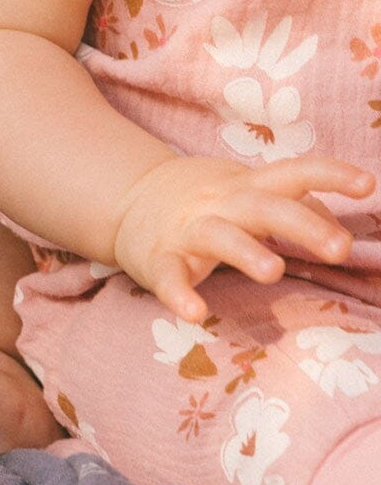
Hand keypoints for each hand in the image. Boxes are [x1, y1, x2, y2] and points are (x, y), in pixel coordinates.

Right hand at [113, 153, 372, 323]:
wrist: (127, 200)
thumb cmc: (207, 201)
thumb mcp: (251, 192)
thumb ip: (297, 207)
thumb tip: (342, 230)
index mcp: (249, 186)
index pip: (295, 172)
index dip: (331, 174)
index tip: (368, 183)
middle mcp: (221, 203)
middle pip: (264, 207)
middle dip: (302, 225)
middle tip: (339, 248)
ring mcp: (188, 230)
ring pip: (218, 236)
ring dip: (245, 251)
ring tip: (274, 272)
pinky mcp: (159, 259)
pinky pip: (169, 277)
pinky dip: (179, 294)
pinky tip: (196, 313)